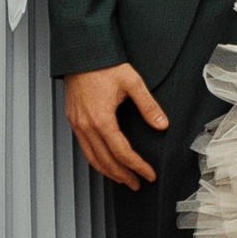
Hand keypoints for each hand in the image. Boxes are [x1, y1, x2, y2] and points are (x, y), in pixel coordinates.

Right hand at [65, 62, 169, 189]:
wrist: (81, 53)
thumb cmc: (104, 64)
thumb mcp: (132, 82)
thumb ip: (148, 106)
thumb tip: (162, 125)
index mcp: (101, 119)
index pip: (122, 152)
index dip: (137, 166)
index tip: (149, 175)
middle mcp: (86, 125)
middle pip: (105, 161)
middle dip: (123, 176)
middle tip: (137, 184)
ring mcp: (77, 123)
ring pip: (91, 157)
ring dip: (108, 171)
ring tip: (122, 179)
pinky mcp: (73, 119)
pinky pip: (84, 147)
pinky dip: (95, 159)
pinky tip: (104, 161)